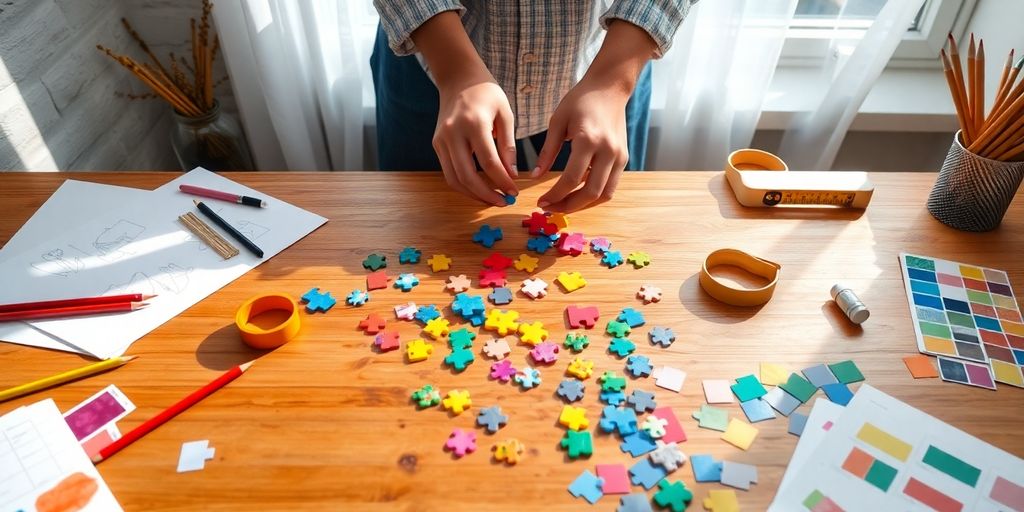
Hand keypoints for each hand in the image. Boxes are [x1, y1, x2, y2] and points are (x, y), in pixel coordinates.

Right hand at [433, 77, 517, 206]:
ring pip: (454, 179)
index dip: (502, 181)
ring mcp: (441, 140)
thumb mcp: (505, 114)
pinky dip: (463, 185)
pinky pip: (449, 172)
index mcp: (474, 123)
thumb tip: (511, 175)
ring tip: (492, 199)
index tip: (514, 191)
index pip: (489, 162)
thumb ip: (508, 145)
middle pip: (467, 175)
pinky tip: (479, 188)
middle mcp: (453, 133)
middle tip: (503, 201)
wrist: (458, 78)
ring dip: (473, 194)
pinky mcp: (437, 144)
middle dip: (486, 194)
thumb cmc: (487, 94)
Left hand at [532, 20, 657, 212]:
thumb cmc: (581, 100)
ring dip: (584, 205)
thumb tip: (535, 177)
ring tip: (564, 205)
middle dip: (568, 206)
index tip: (541, 202)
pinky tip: (578, 192)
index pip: (572, 178)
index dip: (555, 195)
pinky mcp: (624, 158)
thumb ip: (547, 151)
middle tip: (551, 208)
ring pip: (604, 195)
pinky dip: (594, 195)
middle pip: (590, 193)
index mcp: (589, 139)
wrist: (610, 87)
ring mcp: (619, 156)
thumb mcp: (558, 121)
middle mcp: (608, 150)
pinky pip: (610, 186)